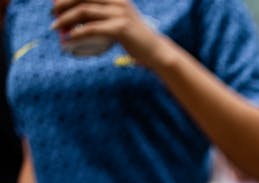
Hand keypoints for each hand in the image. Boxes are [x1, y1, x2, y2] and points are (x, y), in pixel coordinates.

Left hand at [51, 0, 165, 66]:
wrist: (154, 50)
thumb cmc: (133, 37)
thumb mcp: (119, 18)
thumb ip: (103, 12)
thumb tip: (76, 13)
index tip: (55, 4)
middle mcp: (118, 1)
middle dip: (62, 4)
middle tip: (52, 14)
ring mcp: (120, 13)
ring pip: (84, 11)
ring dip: (65, 19)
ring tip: (56, 27)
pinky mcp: (121, 28)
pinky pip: (93, 28)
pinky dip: (78, 33)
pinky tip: (70, 38)